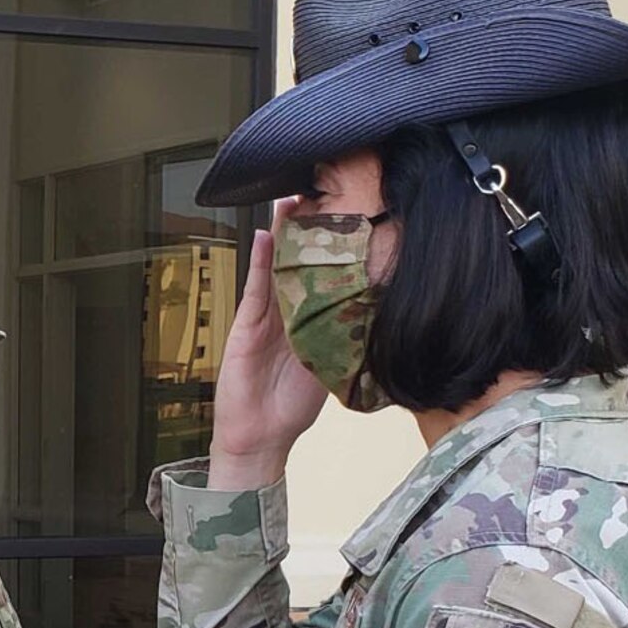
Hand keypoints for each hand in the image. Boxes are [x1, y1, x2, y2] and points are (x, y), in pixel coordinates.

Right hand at [210, 197, 327, 490]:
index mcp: (311, 320)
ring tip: (292, 199)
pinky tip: (265, 235)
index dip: (335, 248)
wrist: (260, 436)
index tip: (352, 217)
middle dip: (308, 229)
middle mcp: (289, 311)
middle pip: (299, 261)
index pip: (325, 276)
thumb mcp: (332, 365)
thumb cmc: (292, 408)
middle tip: (322, 192)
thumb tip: (381, 312)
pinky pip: (255, 288)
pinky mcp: (246, 324)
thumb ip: (346, 337)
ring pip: (276, 266)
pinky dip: (260, 261)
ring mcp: (266, 315)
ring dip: (283, 233)